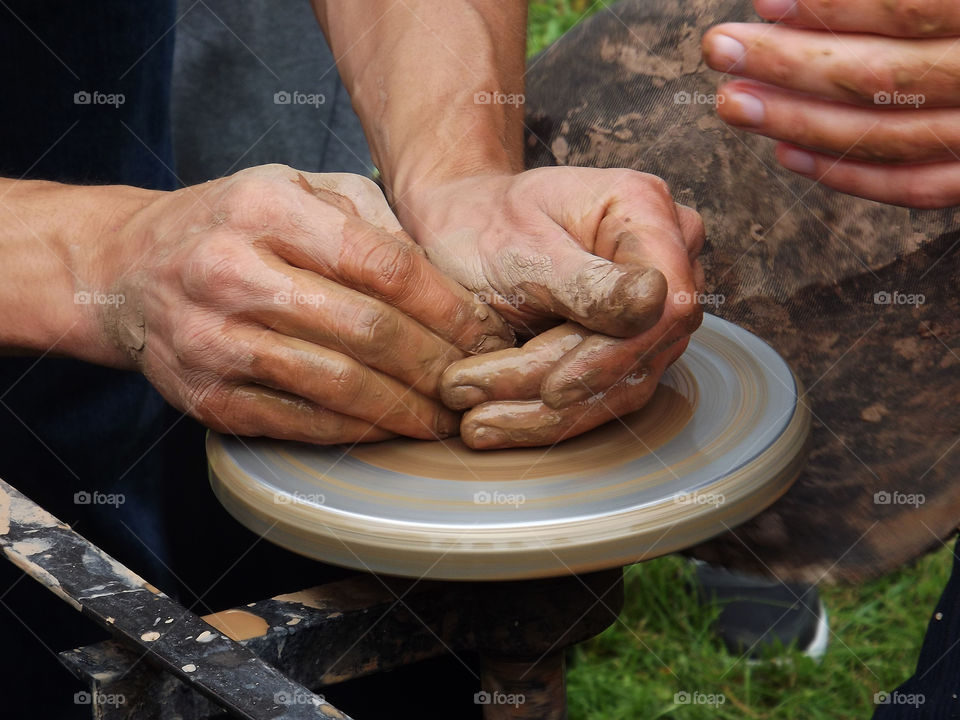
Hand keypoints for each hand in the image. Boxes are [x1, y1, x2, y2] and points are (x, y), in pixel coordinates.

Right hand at [98, 165, 512, 443]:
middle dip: (438, 365)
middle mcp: (236, 273)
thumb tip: (445, 279)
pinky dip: (357, 431)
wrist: (126, 271)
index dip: (450, 307)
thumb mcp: (295, 188)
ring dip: (405, 409)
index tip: (489, 333)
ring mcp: (216, 341)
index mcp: (269, 210)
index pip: (385, 265)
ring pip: (337, 386)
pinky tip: (392, 428)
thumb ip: (369, 219)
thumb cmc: (229, 225)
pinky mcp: (207, 397)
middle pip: (368, 331)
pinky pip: (300, 422)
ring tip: (446, 417)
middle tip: (477, 383)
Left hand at [397, 167, 704, 446]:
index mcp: (645, 209)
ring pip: (620, 384)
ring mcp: (655, 307)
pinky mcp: (632, 345)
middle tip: (474, 408)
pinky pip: (601, 394)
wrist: (459, 225)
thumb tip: (656, 301)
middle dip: (557, 392)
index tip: (552, 389)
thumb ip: (586, 281)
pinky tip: (494, 425)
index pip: (663, 304)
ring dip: (545, 416)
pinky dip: (544, 417)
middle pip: (639, 350)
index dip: (613, 356)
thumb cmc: (485, 223)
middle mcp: (666, 258)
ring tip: (476, 425)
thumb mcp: (522, 249)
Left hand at [703, 0, 959, 206]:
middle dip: (789, 65)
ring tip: (733, 101)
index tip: (765, 2)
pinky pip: (912, 187)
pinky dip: (845, 174)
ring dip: (796, 121)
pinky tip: (785, 153)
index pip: (910, 10)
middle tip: (720, 49)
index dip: (832, 5)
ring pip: (883, 137)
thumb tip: (783, 1)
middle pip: (880, 77)